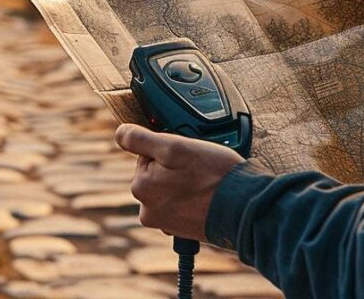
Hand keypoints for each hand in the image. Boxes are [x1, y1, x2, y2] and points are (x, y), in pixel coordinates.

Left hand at [115, 124, 244, 240]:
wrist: (245, 208)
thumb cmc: (213, 175)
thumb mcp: (175, 146)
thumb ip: (141, 139)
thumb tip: (119, 133)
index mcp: (140, 187)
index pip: (146, 154)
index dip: (167, 149)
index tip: (186, 156)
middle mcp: (147, 210)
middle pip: (156, 172)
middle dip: (175, 167)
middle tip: (198, 169)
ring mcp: (164, 222)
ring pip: (169, 187)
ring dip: (184, 183)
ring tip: (204, 183)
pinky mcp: (180, 230)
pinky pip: (180, 204)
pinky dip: (191, 198)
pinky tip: (206, 196)